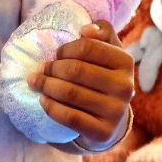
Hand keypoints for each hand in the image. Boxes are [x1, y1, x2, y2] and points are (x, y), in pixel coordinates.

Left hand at [27, 20, 134, 149]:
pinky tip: (43, 101)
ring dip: (46, 86)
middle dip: (51, 68)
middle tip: (41, 70)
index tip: (57, 54)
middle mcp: (125, 87)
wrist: (110, 121)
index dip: (65, 49)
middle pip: (75, 69)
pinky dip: (51, 107)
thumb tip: (86, 29)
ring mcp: (116, 111)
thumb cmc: (102, 77)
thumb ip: (101, 32)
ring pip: (70, 93)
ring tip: (35, 82)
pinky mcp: (103, 132)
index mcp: (125, 62)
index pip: (87, 47)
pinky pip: (69, 117)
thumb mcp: (107, 52)